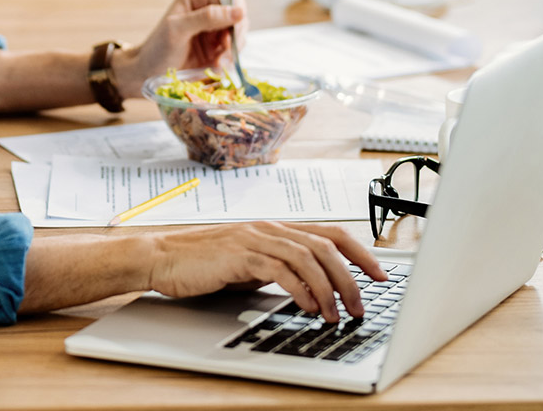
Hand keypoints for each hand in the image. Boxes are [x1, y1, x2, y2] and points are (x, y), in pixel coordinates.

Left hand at [111, 0, 249, 97]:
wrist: (147, 73)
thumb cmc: (157, 48)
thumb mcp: (178, 29)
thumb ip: (207, 17)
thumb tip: (239, 10)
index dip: (235, 15)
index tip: (232, 35)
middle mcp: (207, 9)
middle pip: (238, 17)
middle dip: (235, 37)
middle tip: (226, 55)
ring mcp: (212, 29)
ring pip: (238, 36)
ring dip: (232, 51)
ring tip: (218, 64)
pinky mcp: (215, 47)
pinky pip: (233, 51)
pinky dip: (228, 60)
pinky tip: (215, 67)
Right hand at [148, 222, 386, 321]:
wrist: (162, 258)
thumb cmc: (202, 264)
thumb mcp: (249, 266)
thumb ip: (277, 270)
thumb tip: (310, 290)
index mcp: (275, 229)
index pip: (330, 233)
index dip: (360, 253)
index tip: (380, 275)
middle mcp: (269, 228)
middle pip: (326, 245)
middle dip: (351, 277)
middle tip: (362, 305)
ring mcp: (255, 238)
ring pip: (309, 257)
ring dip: (330, 288)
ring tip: (337, 314)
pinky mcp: (239, 254)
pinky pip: (280, 269)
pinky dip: (300, 289)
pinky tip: (308, 307)